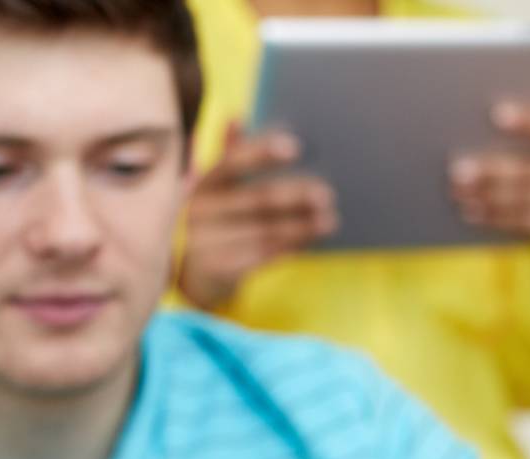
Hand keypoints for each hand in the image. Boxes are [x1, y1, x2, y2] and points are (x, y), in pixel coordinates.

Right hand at [176, 122, 337, 308]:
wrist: (198, 271)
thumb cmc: (220, 219)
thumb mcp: (221, 188)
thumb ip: (232, 154)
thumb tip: (235, 116)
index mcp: (205, 183)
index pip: (233, 162)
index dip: (262, 153)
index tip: (295, 147)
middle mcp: (201, 210)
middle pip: (255, 200)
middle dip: (294, 196)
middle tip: (326, 193)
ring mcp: (207, 241)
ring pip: (264, 231)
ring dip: (301, 226)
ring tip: (330, 220)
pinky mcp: (221, 268)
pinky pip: (263, 256)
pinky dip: (291, 246)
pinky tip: (313, 239)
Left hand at [449, 101, 529, 257]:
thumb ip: (525, 144)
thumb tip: (473, 136)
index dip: (528, 120)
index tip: (495, 113)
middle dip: (493, 172)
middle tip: (458, 170)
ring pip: (527, 201)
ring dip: (489, 198)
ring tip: (459, 193)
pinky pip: (526, 223)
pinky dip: (495, 217)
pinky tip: (472, 212)